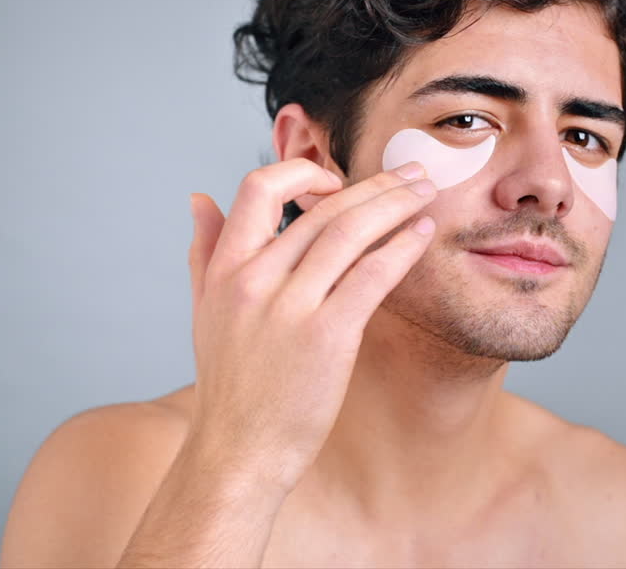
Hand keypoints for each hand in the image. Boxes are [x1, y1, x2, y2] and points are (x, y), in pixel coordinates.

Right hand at [184, 159, 435, 493]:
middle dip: (376, 184)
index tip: (337, 180)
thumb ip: (205, 251)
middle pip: (323, 208)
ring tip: (426, 193)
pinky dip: (402, 247)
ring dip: (396, 204)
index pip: (258, 187)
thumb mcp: (205, 311)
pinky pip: (372, 273)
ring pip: (351, 231)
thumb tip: (199, 198)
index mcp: (226, 269)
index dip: (302, 172)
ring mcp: (290, 306)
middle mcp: (255, 279)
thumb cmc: (231, 386)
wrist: (239, 453)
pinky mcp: (327, 334)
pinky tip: (422, 234)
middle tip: (411, 173)